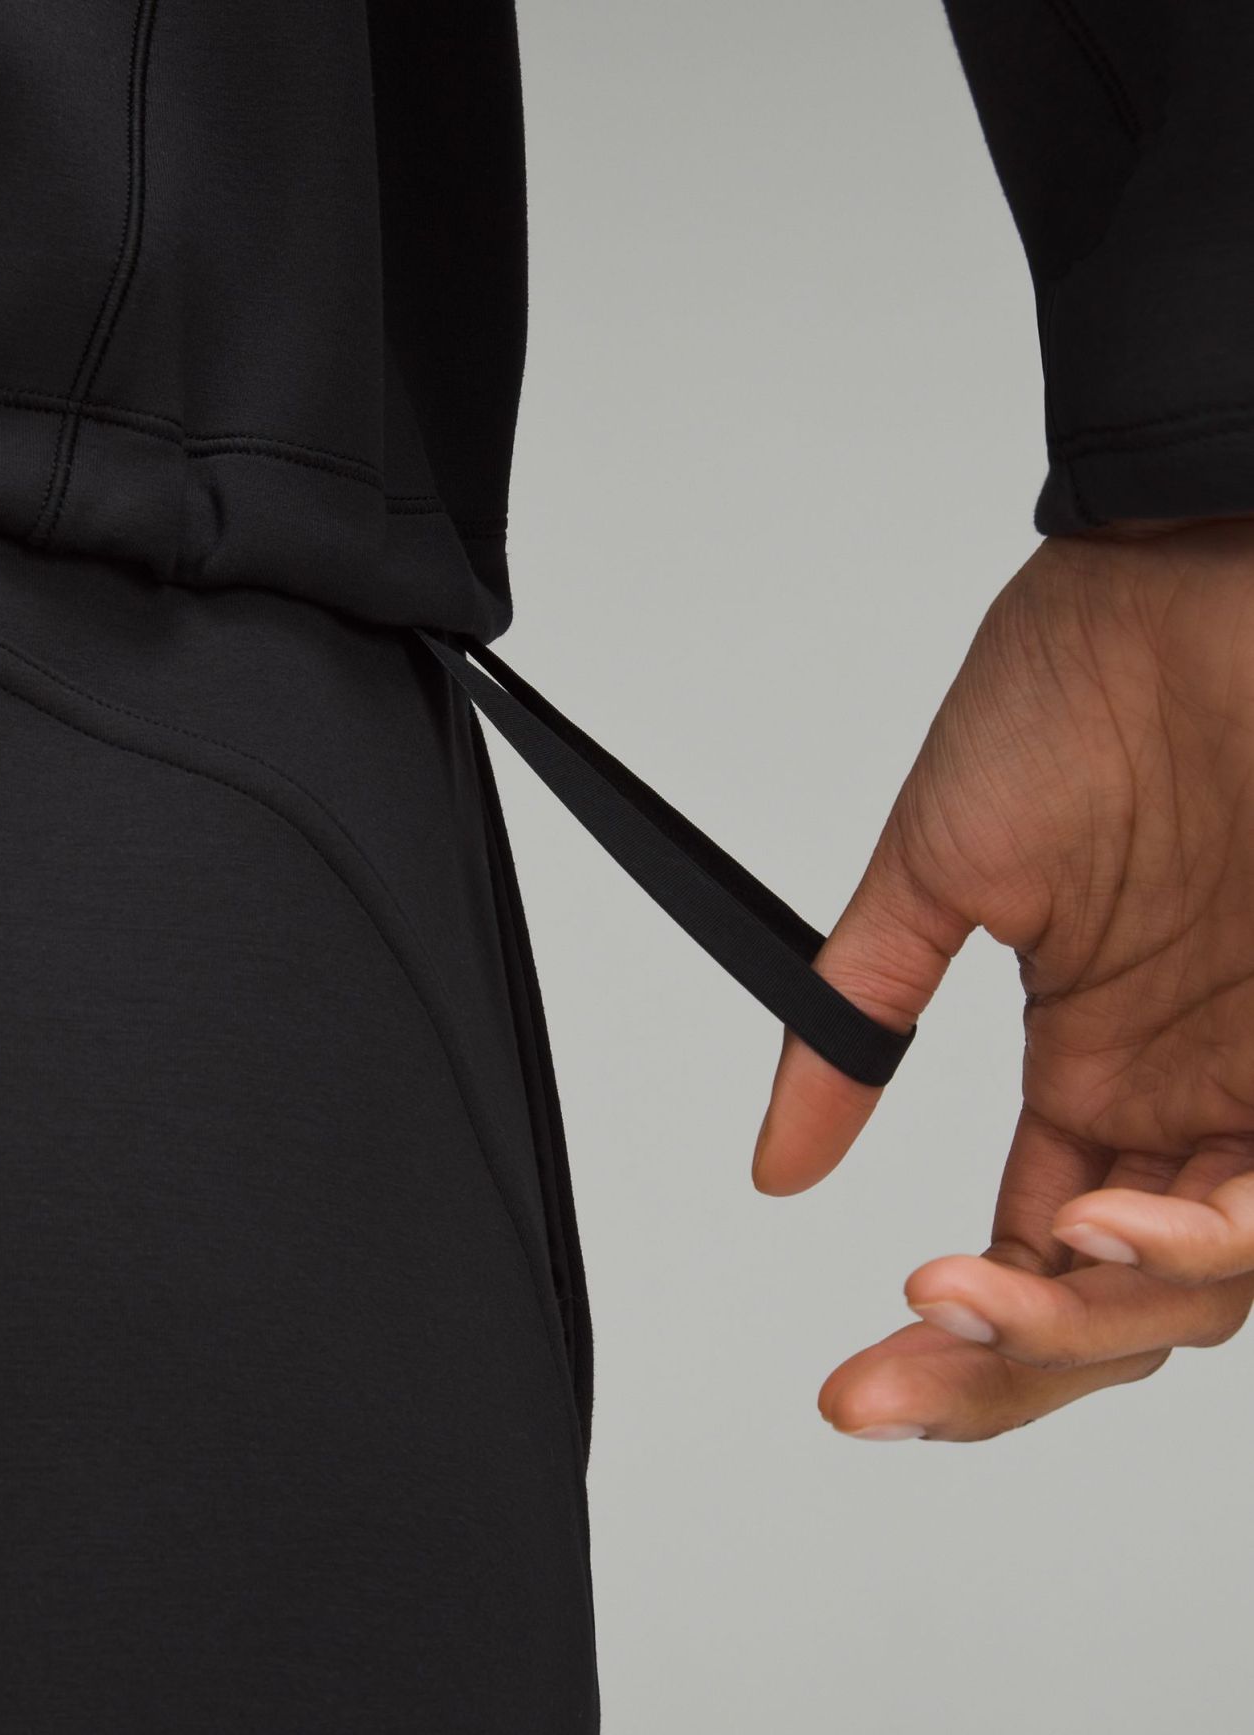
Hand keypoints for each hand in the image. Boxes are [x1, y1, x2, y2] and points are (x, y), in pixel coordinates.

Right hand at [754, 519, 1253, 1441]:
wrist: (1194, 573)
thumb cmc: (1075, 690)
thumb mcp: (939, 876)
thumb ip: (859, 1024)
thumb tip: (776, 1163)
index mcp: (1098, 1069)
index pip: (1031, 1258)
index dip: (956, 1346)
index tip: (860, 1381)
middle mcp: (1191, 1093)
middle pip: (1121, 1308)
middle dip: (1014, 1369)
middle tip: (909, 1364)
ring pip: (1216, 1283)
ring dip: (1110, 1316)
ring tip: (1011, 1281)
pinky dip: (1218, 1242)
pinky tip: (1122, 1224)